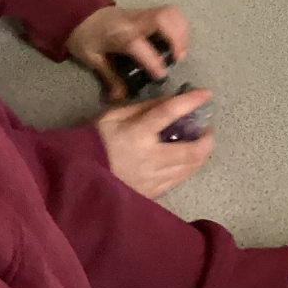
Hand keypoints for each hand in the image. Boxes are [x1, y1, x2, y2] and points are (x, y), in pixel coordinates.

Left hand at [67, 3, 188, 94]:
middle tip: (179, 58)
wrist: (78, 14)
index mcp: (119, 35)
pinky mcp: (147, 12)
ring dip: (182, 31)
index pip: (139, 45)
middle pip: (163, 18)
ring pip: (171, 13)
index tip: (161, 75)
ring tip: (181, 51)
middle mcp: (134, 22)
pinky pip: (171, 13)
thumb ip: (111, 78)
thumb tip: (121, 99)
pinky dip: (179, 26)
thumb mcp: (93, 60)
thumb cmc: (85, 38)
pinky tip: (177, 41)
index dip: (154, 62)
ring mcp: (142, 14)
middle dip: (178, 38)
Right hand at [96, 88, 213, 197]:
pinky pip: (179, 179)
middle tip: (206, 129)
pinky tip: (184, 159)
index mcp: (136, 135)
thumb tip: (172, 99)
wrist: (80, 176)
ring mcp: (152, 179)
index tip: (206, 94)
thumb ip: (145, 107)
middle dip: (207, 139)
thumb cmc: (97, 141)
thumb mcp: (115, 116)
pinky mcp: (153, 193)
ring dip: (200, 153)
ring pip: (190, 168)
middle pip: (192, 151)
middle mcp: (149, 159)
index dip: (190, 102)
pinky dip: (188, 166)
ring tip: (197, 142)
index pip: (168, 114)